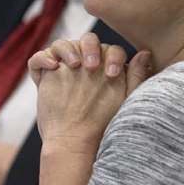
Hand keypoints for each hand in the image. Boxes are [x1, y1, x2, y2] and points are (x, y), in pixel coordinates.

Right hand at [28, 35, 152, 152]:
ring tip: (73, 65)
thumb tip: (145, 53)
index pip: (109, 49)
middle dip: (89, 49)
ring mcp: (62, 69)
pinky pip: (37, 59)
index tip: (111, 75)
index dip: (112, 56)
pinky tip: (53, 67)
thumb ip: (135, 77)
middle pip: (86, 41)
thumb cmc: (103, 125)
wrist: (74, 143)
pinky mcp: (44, 77)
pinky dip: (43, 58)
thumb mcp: (123, 100)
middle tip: (90, 67)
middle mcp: (83, 64)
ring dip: (67, 49)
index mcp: (104, 67)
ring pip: (61, 44)